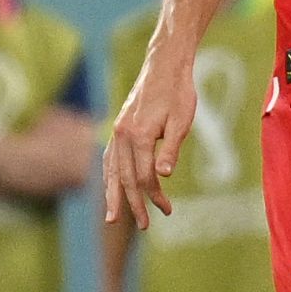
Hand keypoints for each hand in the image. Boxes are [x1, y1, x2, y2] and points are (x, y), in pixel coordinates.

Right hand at [102, 60, 193, 227]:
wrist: (164, 65)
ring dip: (113, 195)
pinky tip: (109, 187)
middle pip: (124, 178)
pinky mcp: (118, 128)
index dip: (154, 196)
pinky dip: (108, 176)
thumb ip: (170, 149)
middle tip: (143, 226)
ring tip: (113, 217)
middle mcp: (122, 135)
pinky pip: (109, 158)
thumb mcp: (182, 121)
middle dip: (132, 204)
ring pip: (111, 170)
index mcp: (139, 135)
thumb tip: (162, 176)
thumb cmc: (178, 92)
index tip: (167, 210)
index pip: (143, 176)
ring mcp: (117, 132)